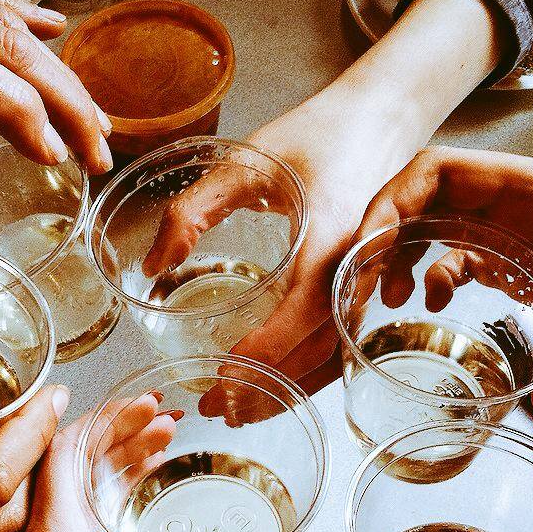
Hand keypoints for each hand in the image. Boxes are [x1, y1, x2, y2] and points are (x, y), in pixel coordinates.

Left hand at [0, 399, 339, 531]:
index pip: (67, 454)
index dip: (108, 419)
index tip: (147, 404)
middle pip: (64, 473)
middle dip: (114, 441)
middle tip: (161, 425)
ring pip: (61, 510)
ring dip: (104, 479)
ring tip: (151, 460)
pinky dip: (94, 520)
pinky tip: (122, 531)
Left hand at [138, 0, 503, 395]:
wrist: (381, 118)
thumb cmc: (316, 134)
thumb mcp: (245, 161)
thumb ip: (192, 210)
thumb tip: (151, 266)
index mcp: (330, 239)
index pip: (300, 313)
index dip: (264, 351)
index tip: (223, 376)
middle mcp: (353, 270)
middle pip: (315, 350)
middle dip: (265, 386)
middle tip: (213, 408)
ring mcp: (363, 283)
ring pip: (330, 357)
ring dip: (286, 390)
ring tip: (237, 413)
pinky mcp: (362, 288)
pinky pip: (339, 344)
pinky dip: (308, 375)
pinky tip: (276, 388)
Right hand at [356, 146, 532, 416]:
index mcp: (531, 189)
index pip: (439, 171)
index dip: (393, 201)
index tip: (370, 246)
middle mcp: (508, 203)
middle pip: (419, 200)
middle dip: (381, 237)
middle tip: (359, 284)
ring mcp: (508, 228)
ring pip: (430, 229)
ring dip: (399, 259)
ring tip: (385, 300)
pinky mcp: (515, 255)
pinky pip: (457, 258)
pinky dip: (433, 279)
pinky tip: (433, 307)